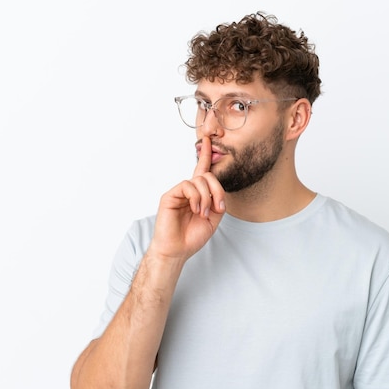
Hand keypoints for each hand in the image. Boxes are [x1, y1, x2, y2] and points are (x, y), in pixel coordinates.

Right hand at [149, 136, 225, 260]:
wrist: (177, 250)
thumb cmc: (192, 236)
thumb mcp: (213, 219)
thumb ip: (217, 202)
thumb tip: (218, 190)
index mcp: (199, 194)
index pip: (203, 170)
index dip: (206, 154)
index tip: (209, 139)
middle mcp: (188, 190)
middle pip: (207, 175)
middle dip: (217, 190)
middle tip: (217, 207)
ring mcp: (179, 192)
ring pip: (199, 180)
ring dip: (207, 197)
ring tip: (203, 213)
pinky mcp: (170, 195)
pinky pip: (188, 186)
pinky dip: (197, 198)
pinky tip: (196, 209)